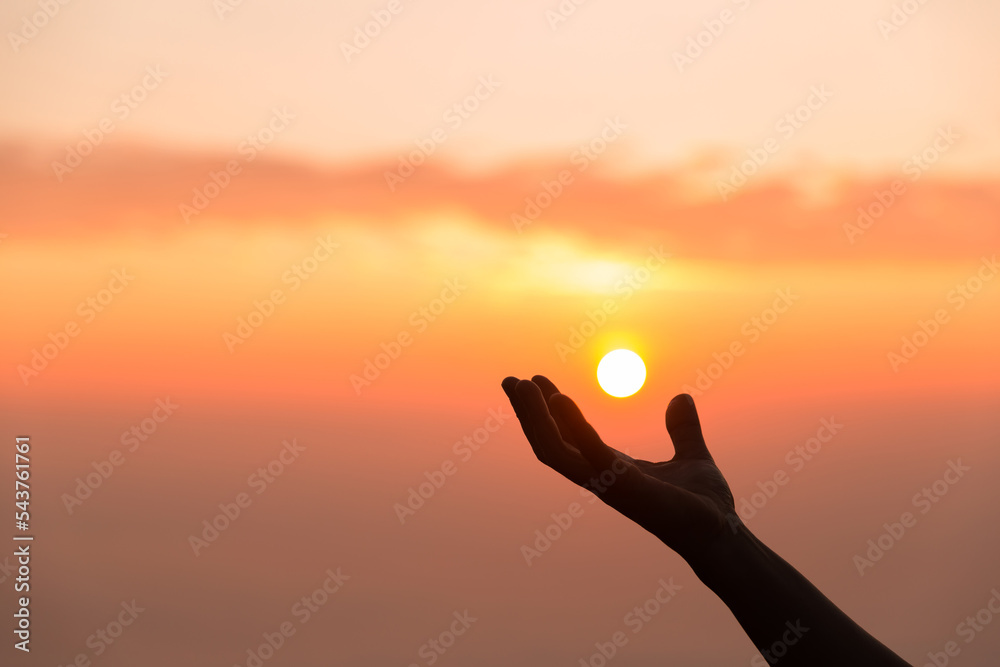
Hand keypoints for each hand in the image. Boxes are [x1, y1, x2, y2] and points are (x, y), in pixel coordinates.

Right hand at [501, 375, 736, 564]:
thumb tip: (681, 398)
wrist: (723, 534)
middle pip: (549, 444)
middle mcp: (601, 477)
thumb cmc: (705, 504)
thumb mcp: (692, 455)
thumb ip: (683, 429)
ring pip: (555, 450)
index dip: (549, 410)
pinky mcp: (624, 485)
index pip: (568, 438)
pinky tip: (558, 399)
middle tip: (510, 380)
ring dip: (535, 418)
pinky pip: (590, 452)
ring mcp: (608, 484)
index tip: (535, 380)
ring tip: (523, 384)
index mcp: (611, 469)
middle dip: (527, 413)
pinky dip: (572, 425)